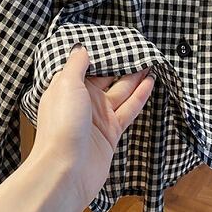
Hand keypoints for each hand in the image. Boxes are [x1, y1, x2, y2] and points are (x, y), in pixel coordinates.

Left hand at [29, 44, 155, 209]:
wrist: (66, 170)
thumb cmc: (61, 126)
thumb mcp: (66, 84)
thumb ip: (77, 64)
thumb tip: (81, 47)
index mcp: (68, 87)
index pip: (89, 65)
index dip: (103, 54)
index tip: (117, 41)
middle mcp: (84, 101)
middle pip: (107, 78)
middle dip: (122, 64)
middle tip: (140, 49)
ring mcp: (98, 117)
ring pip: (122, 91)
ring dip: (136, 78)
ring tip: (150, 61)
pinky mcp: (111, 132)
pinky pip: (129, 109)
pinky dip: (140, 95)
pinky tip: (150, 83)